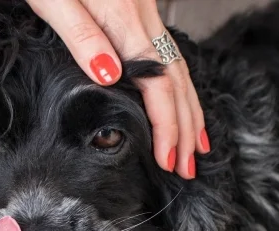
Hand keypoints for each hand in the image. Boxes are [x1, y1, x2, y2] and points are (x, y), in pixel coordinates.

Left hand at [27, 0, 209, 179]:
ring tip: (197, 145)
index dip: (166, 124)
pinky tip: (180, 99)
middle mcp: (142, 16)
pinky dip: (179, 85)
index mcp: (123, 17)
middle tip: (187, 167)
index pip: (157, 82)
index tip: (168, 159)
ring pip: (178, 68)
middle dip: (184, 127)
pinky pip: (168, 55)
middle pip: (176, 79)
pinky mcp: (136, 10)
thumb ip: (81, 36)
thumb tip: (112, 76)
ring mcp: (143, 12)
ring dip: (189, 110)